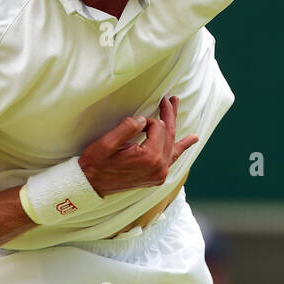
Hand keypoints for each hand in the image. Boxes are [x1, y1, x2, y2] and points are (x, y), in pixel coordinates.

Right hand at [78, 96, 197, 195]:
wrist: (90, 185)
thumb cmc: (96, 163)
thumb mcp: (107, 143)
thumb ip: (128, 127)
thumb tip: (143, 120)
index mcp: (150, 158)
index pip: (157, 127)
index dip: (146, 120)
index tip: (132, 123)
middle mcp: (160, 167)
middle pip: (169, 133)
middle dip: (168, 114)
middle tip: (169, 98)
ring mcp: (160, 173)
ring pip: (172, 142)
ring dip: (173, 124)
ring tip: (175, 105)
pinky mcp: (157, 176)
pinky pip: (173, 158)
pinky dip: (182, 146)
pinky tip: (192, 138)